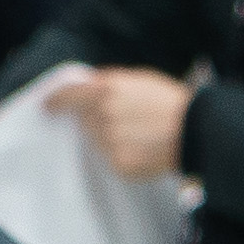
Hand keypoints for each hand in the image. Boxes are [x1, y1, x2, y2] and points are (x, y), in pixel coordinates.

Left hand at [49, 67, 194, 180]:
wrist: (197, 131)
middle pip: (87, 121)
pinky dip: (124, 155)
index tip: (47, 107)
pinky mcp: (119, 164)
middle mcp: (103, 116)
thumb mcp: (140, 78)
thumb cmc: (171, 101)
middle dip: (99, 120)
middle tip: (128, 119)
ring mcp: (110, 142)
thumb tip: (87, 85)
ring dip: (112, 138)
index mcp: (106, 90)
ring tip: (141, 134)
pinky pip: (112, 159)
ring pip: (99, 141)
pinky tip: (144, 148)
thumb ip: (110, 82)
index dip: (55, 102)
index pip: (68, 96)